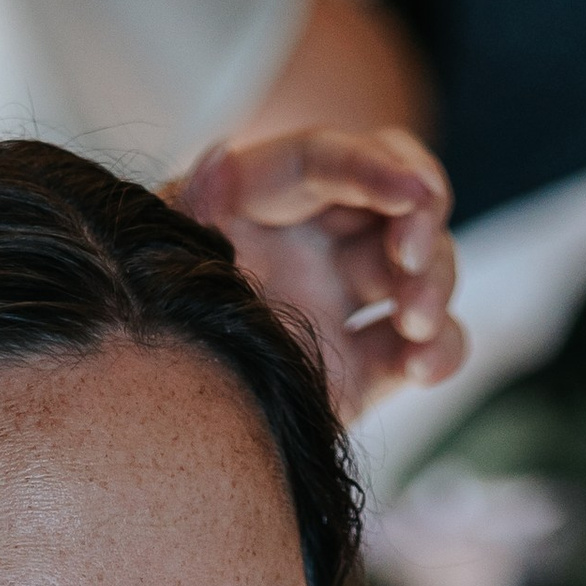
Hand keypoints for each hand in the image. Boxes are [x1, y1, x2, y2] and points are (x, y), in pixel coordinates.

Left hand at [175, 129, 465, 419]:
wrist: (154, 427)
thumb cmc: (146, 319)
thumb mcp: (158, 260)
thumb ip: (188, 210)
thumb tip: (219, 158)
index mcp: (262, 200)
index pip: (325, 162)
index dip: (371, 167)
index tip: (411, 188)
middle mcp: (314, 243)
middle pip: (396, 205)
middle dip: (418, 221)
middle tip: (408, 259)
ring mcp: (344, 305)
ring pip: (424, 271)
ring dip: (436, 284)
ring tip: (413, 318)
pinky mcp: (365, 370)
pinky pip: (423, 349)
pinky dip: (440, 351)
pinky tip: (423, 365)